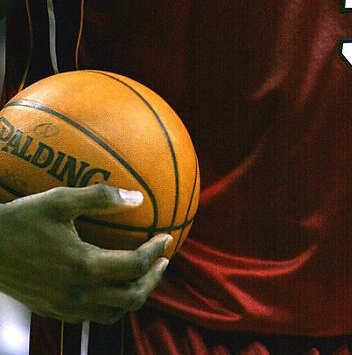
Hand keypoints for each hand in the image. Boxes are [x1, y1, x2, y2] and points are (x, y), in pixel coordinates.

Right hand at [0, 184, 170, 323]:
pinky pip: (93, 316)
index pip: (135, 266)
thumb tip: (138, 197)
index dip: (157, 252)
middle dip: (154, 279)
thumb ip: (101, 197)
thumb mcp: (60, 199)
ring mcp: (65, 307)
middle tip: (164, 259)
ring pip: (114, 313)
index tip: (167, 237)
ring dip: (136, 294)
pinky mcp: (53, 312)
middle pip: (132, 297)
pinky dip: (113, 303)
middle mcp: (78, 293)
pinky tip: (113, 283)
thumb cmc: (22, 220)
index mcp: (84, 266)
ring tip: (144, 273)